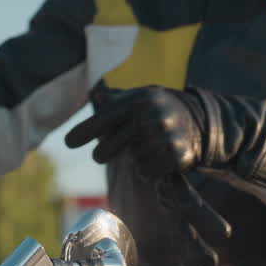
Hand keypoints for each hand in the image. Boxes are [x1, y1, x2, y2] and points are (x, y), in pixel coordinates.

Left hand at [64, 85, 206, 176]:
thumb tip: (93, 94)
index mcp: (138, 100)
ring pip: (133, 160)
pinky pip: (148, 171)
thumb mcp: (136, 97)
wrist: (198, 121)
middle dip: (104, 152)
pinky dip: (148, 170)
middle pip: (113, 145)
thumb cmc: (155, 109)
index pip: (106, 118)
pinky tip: (156, 157)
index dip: (86, 130)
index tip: (68, 142)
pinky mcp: (178, 154)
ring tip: (146, 146)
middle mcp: (152, 116)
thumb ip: (113, 99)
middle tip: (99, 156)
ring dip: (135, 158)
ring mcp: (166, 135)